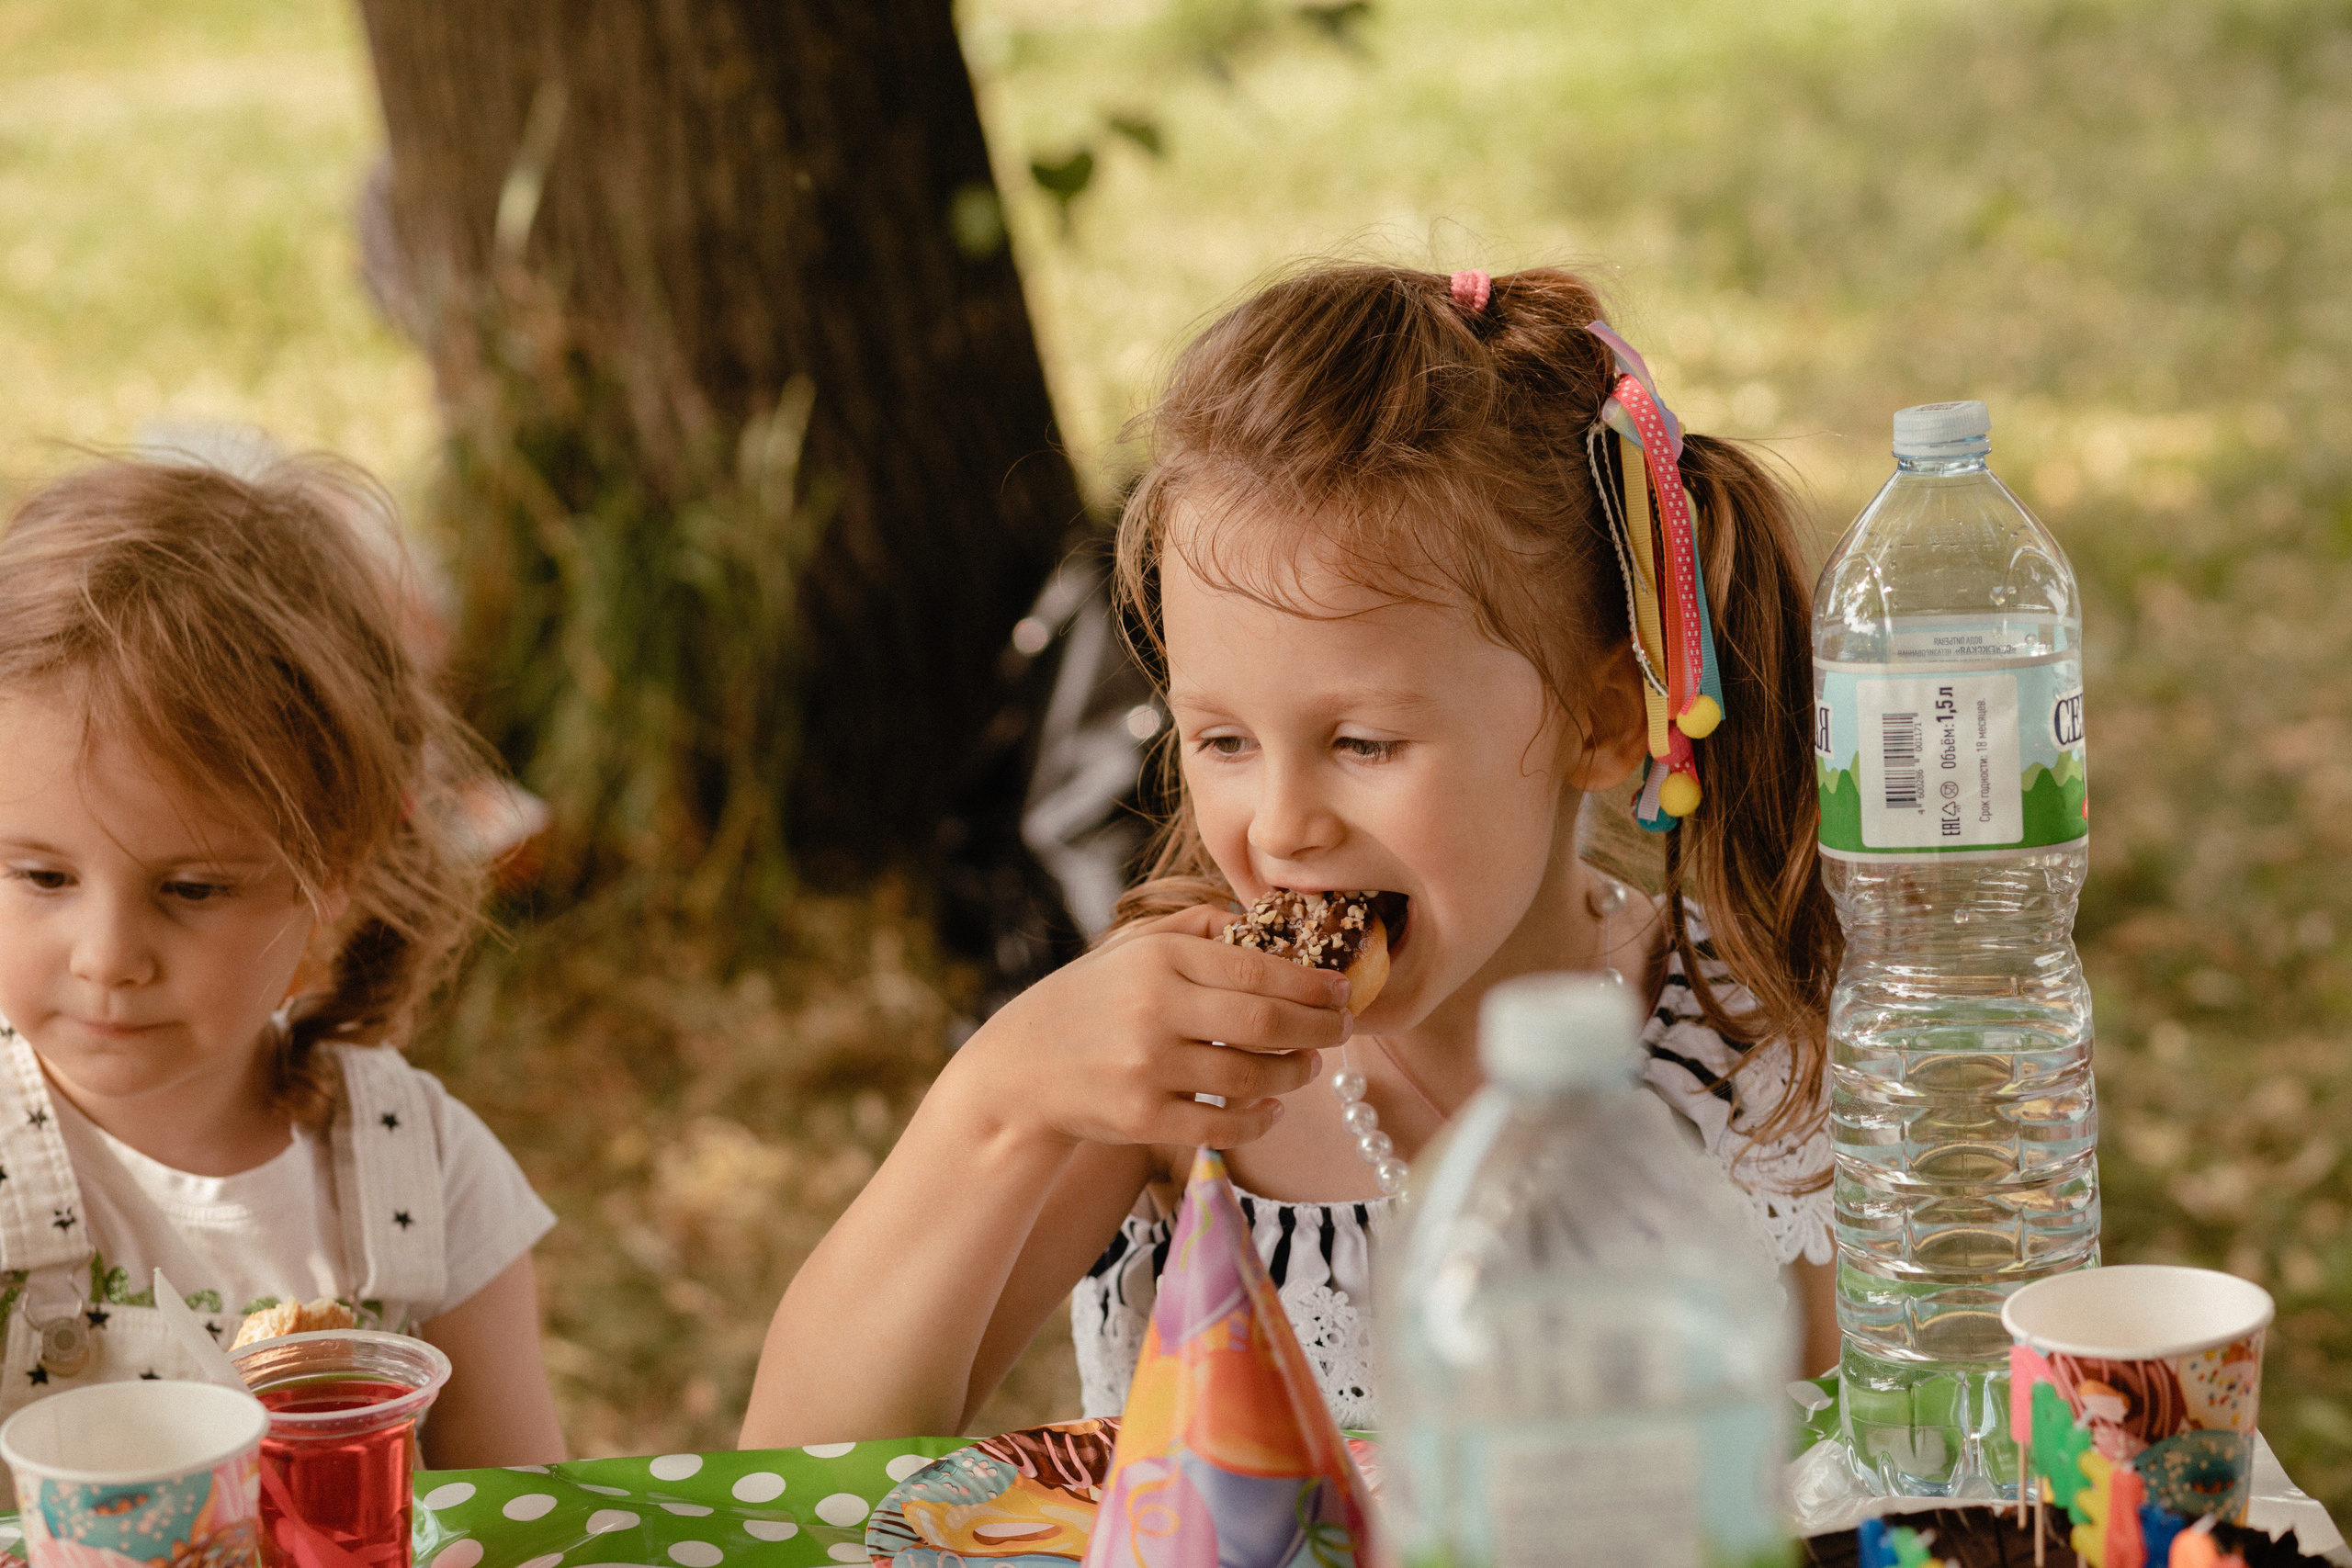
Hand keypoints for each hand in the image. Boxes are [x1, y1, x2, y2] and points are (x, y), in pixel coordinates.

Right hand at [944, 904, 1346, 1150]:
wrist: (1020, 1069)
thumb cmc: (1087, 1002)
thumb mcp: (1131, 949)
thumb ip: (1193, 928)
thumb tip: (1261, 923)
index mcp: (1160, 959)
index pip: (1258, 967)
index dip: (1312, 983)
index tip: (1344, 991)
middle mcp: (1156, 1009)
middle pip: (1267, 1022)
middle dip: (1320, 1029)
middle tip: (1343, 1030)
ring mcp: (1148, 1067)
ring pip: (1252, 1076)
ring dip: (1295, 1074)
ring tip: (1308, 1067)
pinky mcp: (1142, 1118)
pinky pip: (1222, 1125)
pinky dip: (1259, 1119)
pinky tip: (1272, 1108)